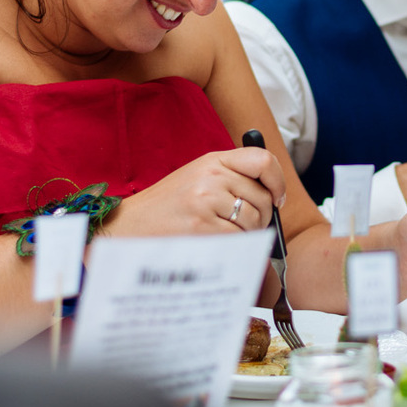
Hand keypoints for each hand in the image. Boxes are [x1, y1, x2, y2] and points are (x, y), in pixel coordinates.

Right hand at [104, 147, 283, 236]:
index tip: (277, 198)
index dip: (277, 181)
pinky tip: (216, 244)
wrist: (128, 226)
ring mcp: (207, 201)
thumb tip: (272, 195)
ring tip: (224, 235)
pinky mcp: (203, 226)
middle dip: (262, 217)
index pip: (262, 160)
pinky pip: (239, 239)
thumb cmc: (166, 208)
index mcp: (212, 160)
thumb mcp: (197, 179)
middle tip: (245, 226)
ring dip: (248, 234)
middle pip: (263, 198)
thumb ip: (230, 179)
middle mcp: (211, 176)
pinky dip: (235, 246)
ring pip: (254, 221)